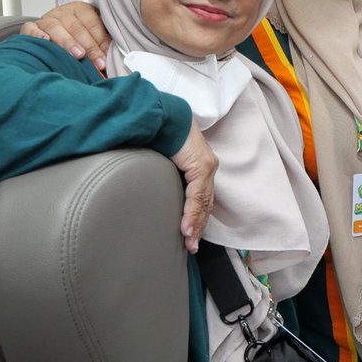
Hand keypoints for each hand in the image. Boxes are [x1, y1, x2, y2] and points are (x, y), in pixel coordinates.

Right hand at [20, 1, 110, 71]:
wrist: (55, 33)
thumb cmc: (78, 38)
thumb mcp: (93, 36)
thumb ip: (102, 45)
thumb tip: (111, 62)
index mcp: (82, 10)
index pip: (93, 24)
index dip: (101, 42)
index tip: (106, 59)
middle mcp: (63, 12)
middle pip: (77, 27)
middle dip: (89, 47)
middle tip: (98, 63)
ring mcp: (47, 18)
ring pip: (56, 27)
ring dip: (68, 42)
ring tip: (78, 55)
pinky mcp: (31, 26)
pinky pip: (31, 28)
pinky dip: (36, 34)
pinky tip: (45, 41)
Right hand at [168, 118, 217, 252]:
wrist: (163, 114)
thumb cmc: (161, 133)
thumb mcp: (165, 161)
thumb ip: (167, 176)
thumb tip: (154, 190)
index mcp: (200, 166)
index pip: (202, 198)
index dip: (197, 218)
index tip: (192, 236)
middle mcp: (207, 167)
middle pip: (205, 204)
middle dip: (198, 227)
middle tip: (191, 246)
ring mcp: (206, 166)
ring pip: (203, 203)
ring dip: (195, 225)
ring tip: (189, 242)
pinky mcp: (201, 165)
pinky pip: (197, 195)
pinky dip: (191, 213)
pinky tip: (186, 228)